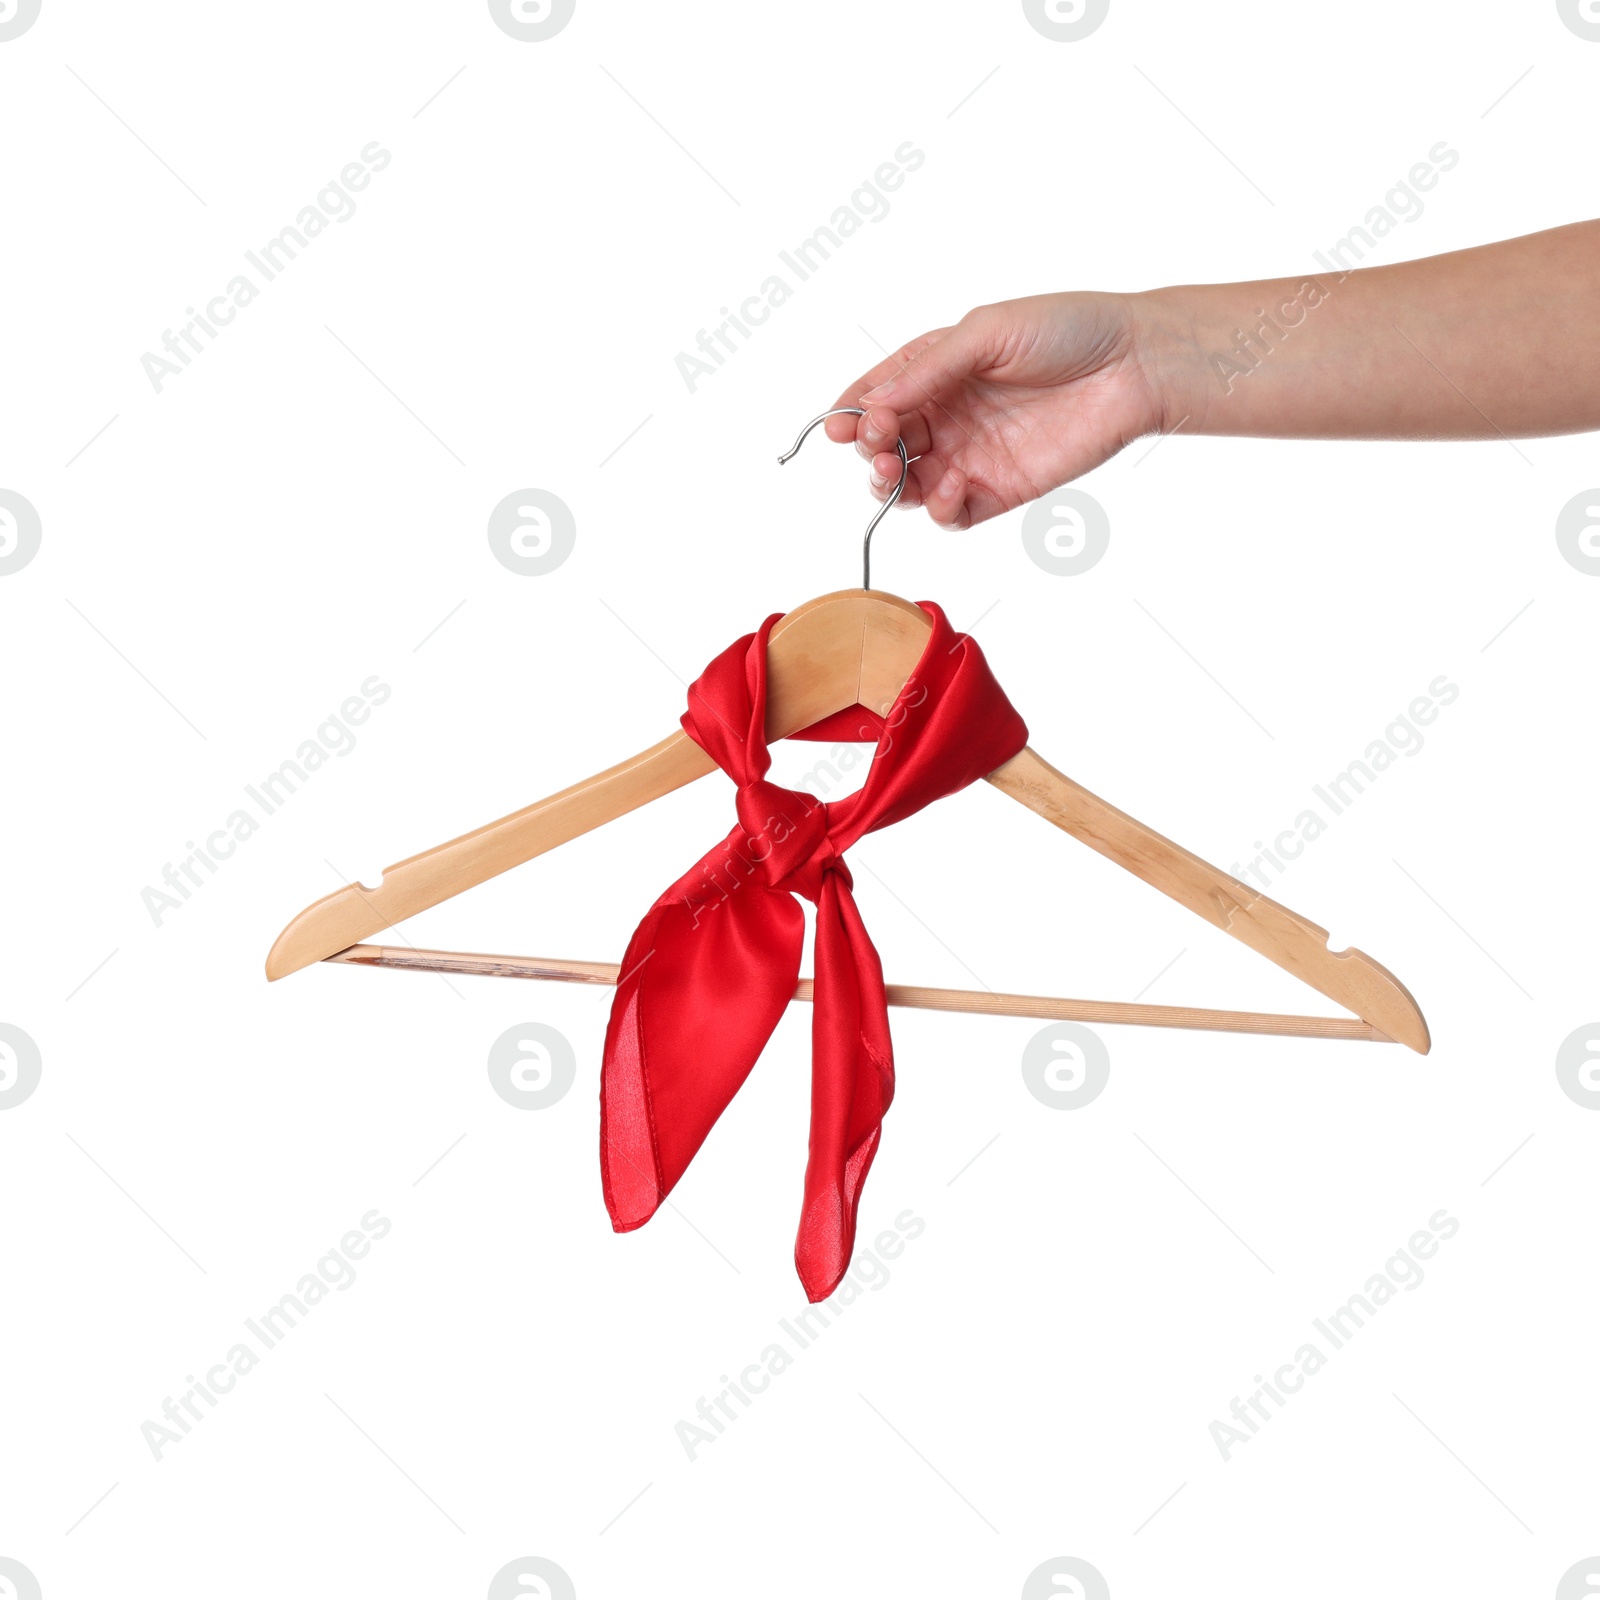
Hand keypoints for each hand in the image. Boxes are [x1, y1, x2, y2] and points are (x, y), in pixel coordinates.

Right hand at [826, 292, 1169, 527]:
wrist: (1133, 364)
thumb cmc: (1068, 330)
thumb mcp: (986, 332)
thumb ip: (928, 369)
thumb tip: (874, 402)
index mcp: (937, 371)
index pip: (878, 397)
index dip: (851, 414)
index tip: (839, 426)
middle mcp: (948, 415)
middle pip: (885, 446)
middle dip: (869, 449)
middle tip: (875, 445)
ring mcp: (970, 456)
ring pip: (909, 486)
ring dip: (892, 484)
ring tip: (898, 472)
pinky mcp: (998, 491)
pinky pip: (951, 515)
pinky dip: (938, 509)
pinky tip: (951, 486)